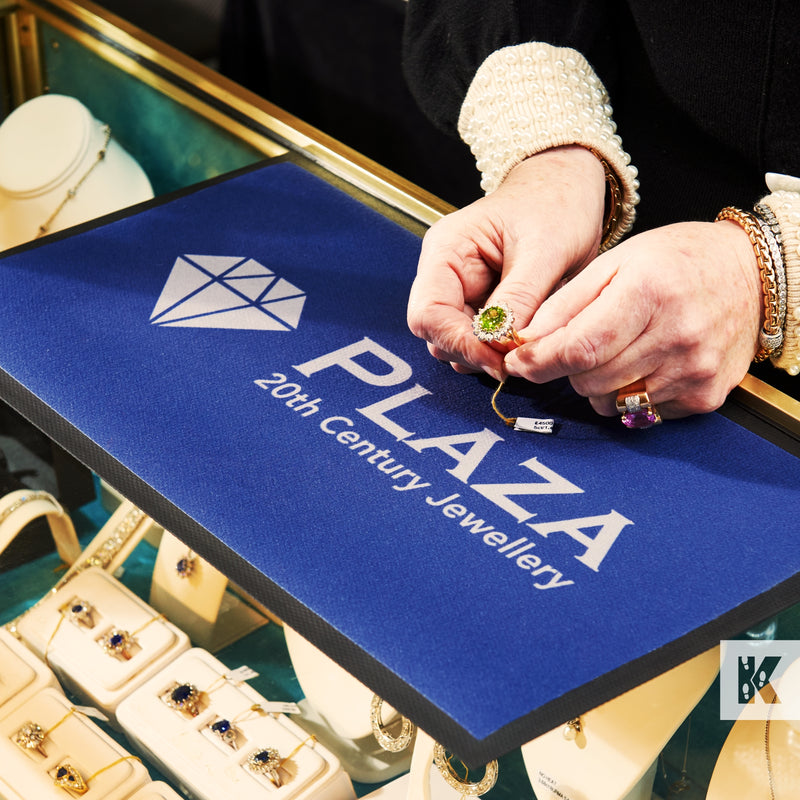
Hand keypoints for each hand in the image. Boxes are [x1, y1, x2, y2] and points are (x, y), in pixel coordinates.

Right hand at [407, 146, 605, 379]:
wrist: (569, 189)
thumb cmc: (556, 204)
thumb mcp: (544, 250)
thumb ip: (519, 297)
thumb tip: (501, 342)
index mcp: (446, 251)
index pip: (428, 314)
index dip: (459, 342)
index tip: (499, 358)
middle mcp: (445, 273)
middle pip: (437, 333)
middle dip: (473, 352)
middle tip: (515, 360)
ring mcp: (461, 291)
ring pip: (455, 342)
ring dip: (485, 354)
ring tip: (522, 350)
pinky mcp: (481, 304)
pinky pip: (478, 339)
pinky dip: (497, 349)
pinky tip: (522, 343)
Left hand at [504, 220, 762, 417]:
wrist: (750, 274)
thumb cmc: (676, 261)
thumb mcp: (614, 262)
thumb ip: (565, 304)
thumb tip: (525, 340)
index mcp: (649, 293)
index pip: (579, 348)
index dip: (540, 361)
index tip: (518, 363)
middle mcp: (677, 336)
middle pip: (590, 380)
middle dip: (568, 369)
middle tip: (575, 347)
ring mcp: (694, 371)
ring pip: (612, 403)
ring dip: (598, 384)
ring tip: (617, 351)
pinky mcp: (704, 396)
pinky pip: (643, 413)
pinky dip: (630, 394)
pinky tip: (645, 364)